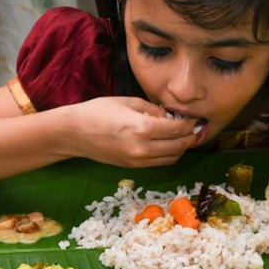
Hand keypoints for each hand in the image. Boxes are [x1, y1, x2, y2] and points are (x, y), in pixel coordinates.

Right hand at [64, 97, 198, 166]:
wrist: (74, 133)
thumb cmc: (98, 111)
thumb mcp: (128, 102)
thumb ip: (152, 109)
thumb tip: (170, 116)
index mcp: (141, 128)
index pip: (177, 130)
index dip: (189, 125)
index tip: (194, 119)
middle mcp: (142, 148)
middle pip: (178, 147)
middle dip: (190, 138)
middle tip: (194, 129)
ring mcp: (137, 160)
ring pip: (171, 158)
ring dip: (181, 148)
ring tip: (183, 137)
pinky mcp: (133, 167)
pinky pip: (159, 163)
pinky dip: (169, 155)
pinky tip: (169, 144)